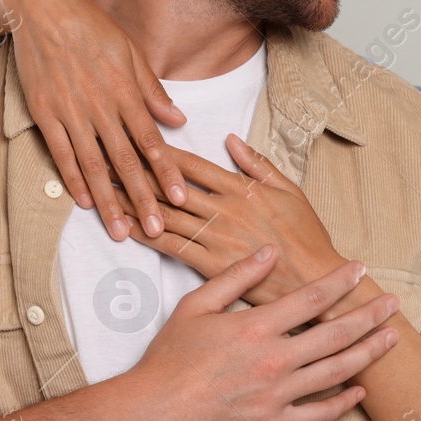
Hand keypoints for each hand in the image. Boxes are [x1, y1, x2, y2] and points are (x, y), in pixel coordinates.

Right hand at [0, 0, 189, 239]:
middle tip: (156, 231)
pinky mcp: (45, 113)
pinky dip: (73, 179)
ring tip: (121, 231)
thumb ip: (153, 90)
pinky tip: (84, 202)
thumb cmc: (91, 27)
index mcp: (126, 91)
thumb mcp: (131, 51)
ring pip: (94, 165)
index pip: (151, 140)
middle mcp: (100, 106)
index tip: (180, 198)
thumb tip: (178, 119)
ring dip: (109, 201)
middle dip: (142, 199)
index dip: (166, 172)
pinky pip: (61, 153)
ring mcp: (71, 111)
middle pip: (125, 161)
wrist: (41, 7)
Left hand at [113, 134, 349, 305]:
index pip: (192, 165)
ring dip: (133, 202)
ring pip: (166, 215)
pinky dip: (148, 236)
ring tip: (104, 190)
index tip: (133, 139)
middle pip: (170, 187)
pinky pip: (173, 248)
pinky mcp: (213, 265)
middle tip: (103, 158)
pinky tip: (126, 228)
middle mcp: (224, 210)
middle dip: (134, 171)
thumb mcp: (290, 191)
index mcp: (242, 188)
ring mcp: (217, 238)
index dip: (159, 152)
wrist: (318, 281)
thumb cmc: (307, 236)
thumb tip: (231, 139)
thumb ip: (257, 164)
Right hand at [123, 246, 399, 420]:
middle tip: (393, 304)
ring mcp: (276, 395)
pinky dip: (342, 404)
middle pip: (335, 334)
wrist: (151, 414)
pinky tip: (359, 391)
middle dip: (369, 316)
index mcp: (257, 327)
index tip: (360, 269)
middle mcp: (274, 360)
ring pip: (335, 373)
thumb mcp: (196, 306)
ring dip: (367, 354)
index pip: (311, 298)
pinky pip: (317, 416)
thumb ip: (236, 277)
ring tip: (390, 340)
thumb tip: (269, 253)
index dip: (340, 282)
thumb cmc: (168, 359)